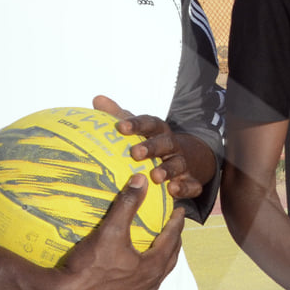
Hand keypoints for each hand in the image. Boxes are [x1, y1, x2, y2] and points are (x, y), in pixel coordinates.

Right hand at [41, 173, 184, 289]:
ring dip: (158, 264)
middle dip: (172, 243)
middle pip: (168, 261)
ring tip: (155, 251)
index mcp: (152, 267)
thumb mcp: (110, 230)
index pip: (172, 240)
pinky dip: (139, 283)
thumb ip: (127, 204)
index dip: (176, 223)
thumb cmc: (89, 265)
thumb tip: (141, 180)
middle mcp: (148, 287)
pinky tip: (132, 279)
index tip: (179, 212)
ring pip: (154, 280)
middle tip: (172, 229)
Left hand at [95, 94, 209, 199]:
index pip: (150, 124)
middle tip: (135, 153)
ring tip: (155, 176)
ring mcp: (184, 163)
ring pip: (178, 164)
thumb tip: (98, 99)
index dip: (137, 124)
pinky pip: (191, 185)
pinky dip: (184, 188)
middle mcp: (173, 146)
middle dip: (152, 147)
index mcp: (159, 132)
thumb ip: (119, 116)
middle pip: (165, 143)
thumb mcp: (140, 130)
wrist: (192, 159)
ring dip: (168, 169)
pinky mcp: (192, 181)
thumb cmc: (155, 144)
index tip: (121, 127)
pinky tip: (173, 190)